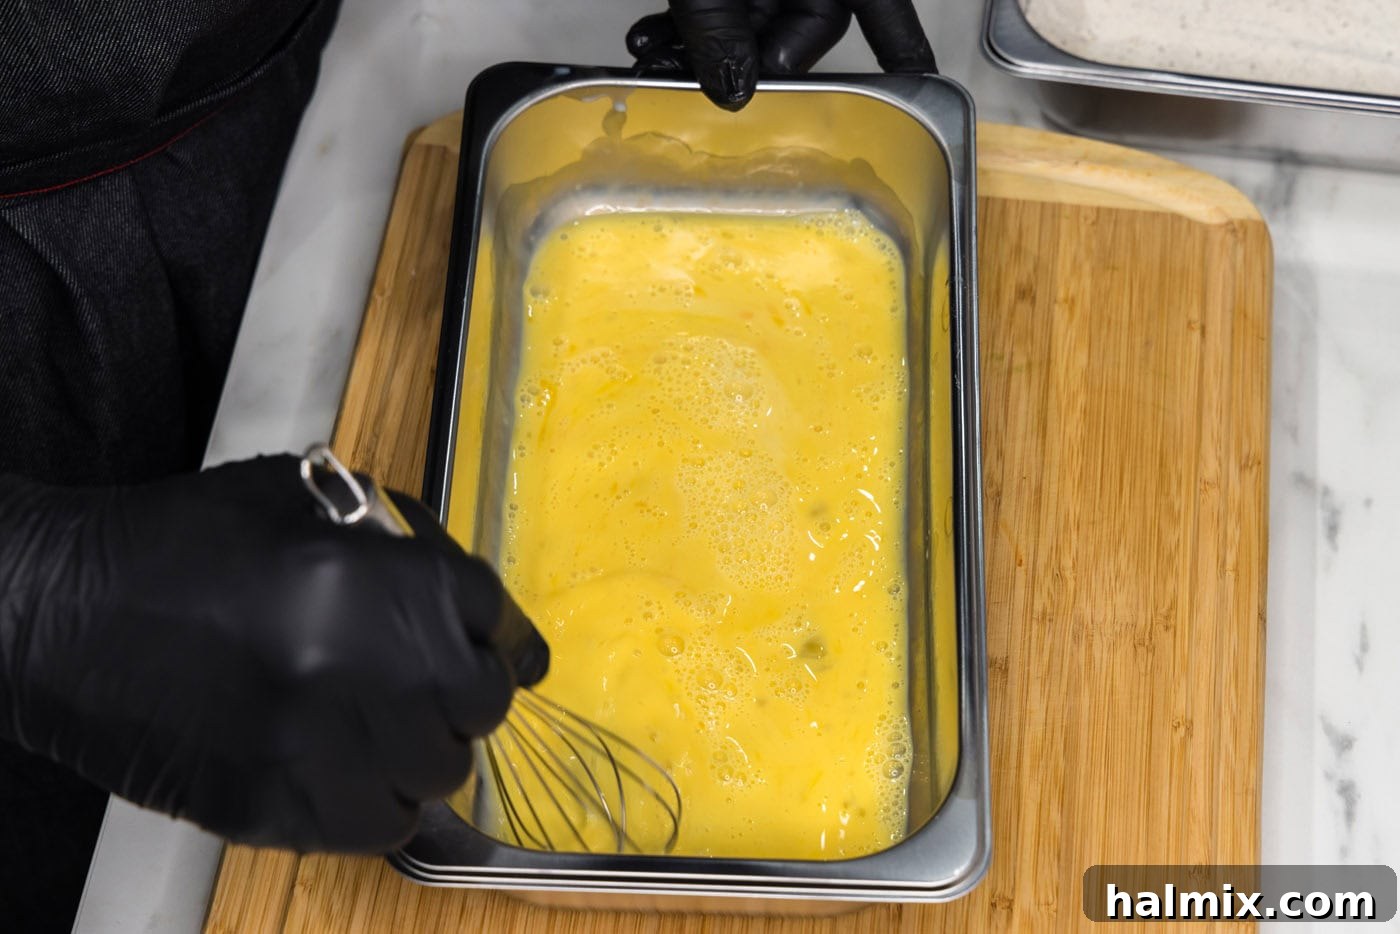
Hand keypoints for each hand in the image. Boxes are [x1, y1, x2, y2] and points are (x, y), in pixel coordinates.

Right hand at [0, 455, 546, 851]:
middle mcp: (361, 665)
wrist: (65, 614)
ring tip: (386, 725)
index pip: (494, 619)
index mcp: (376, 578)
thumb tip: (466, 597)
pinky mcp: (272, 805)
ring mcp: (317, 744)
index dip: (508, 636)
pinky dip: (381, 799)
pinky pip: (378, 825)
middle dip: (466, 691)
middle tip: (435, 684)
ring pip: (437, 773)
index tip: (515, 654)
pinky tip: (350, 766)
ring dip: (425, 749)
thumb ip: (397, 542)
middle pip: (478, 701)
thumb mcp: (302, 499)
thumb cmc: (184, 542)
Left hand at [627, 0, 936, 109]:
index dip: (901, 58)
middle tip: (694, 80)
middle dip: (742, 64)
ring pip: (752, 20)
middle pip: (801, 34)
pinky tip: (649, 38)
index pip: (891, 21)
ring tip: (653, 57)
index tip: (915, 91)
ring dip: (700, 47)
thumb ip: (723, 27)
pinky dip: (688, 21)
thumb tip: (732, 89)